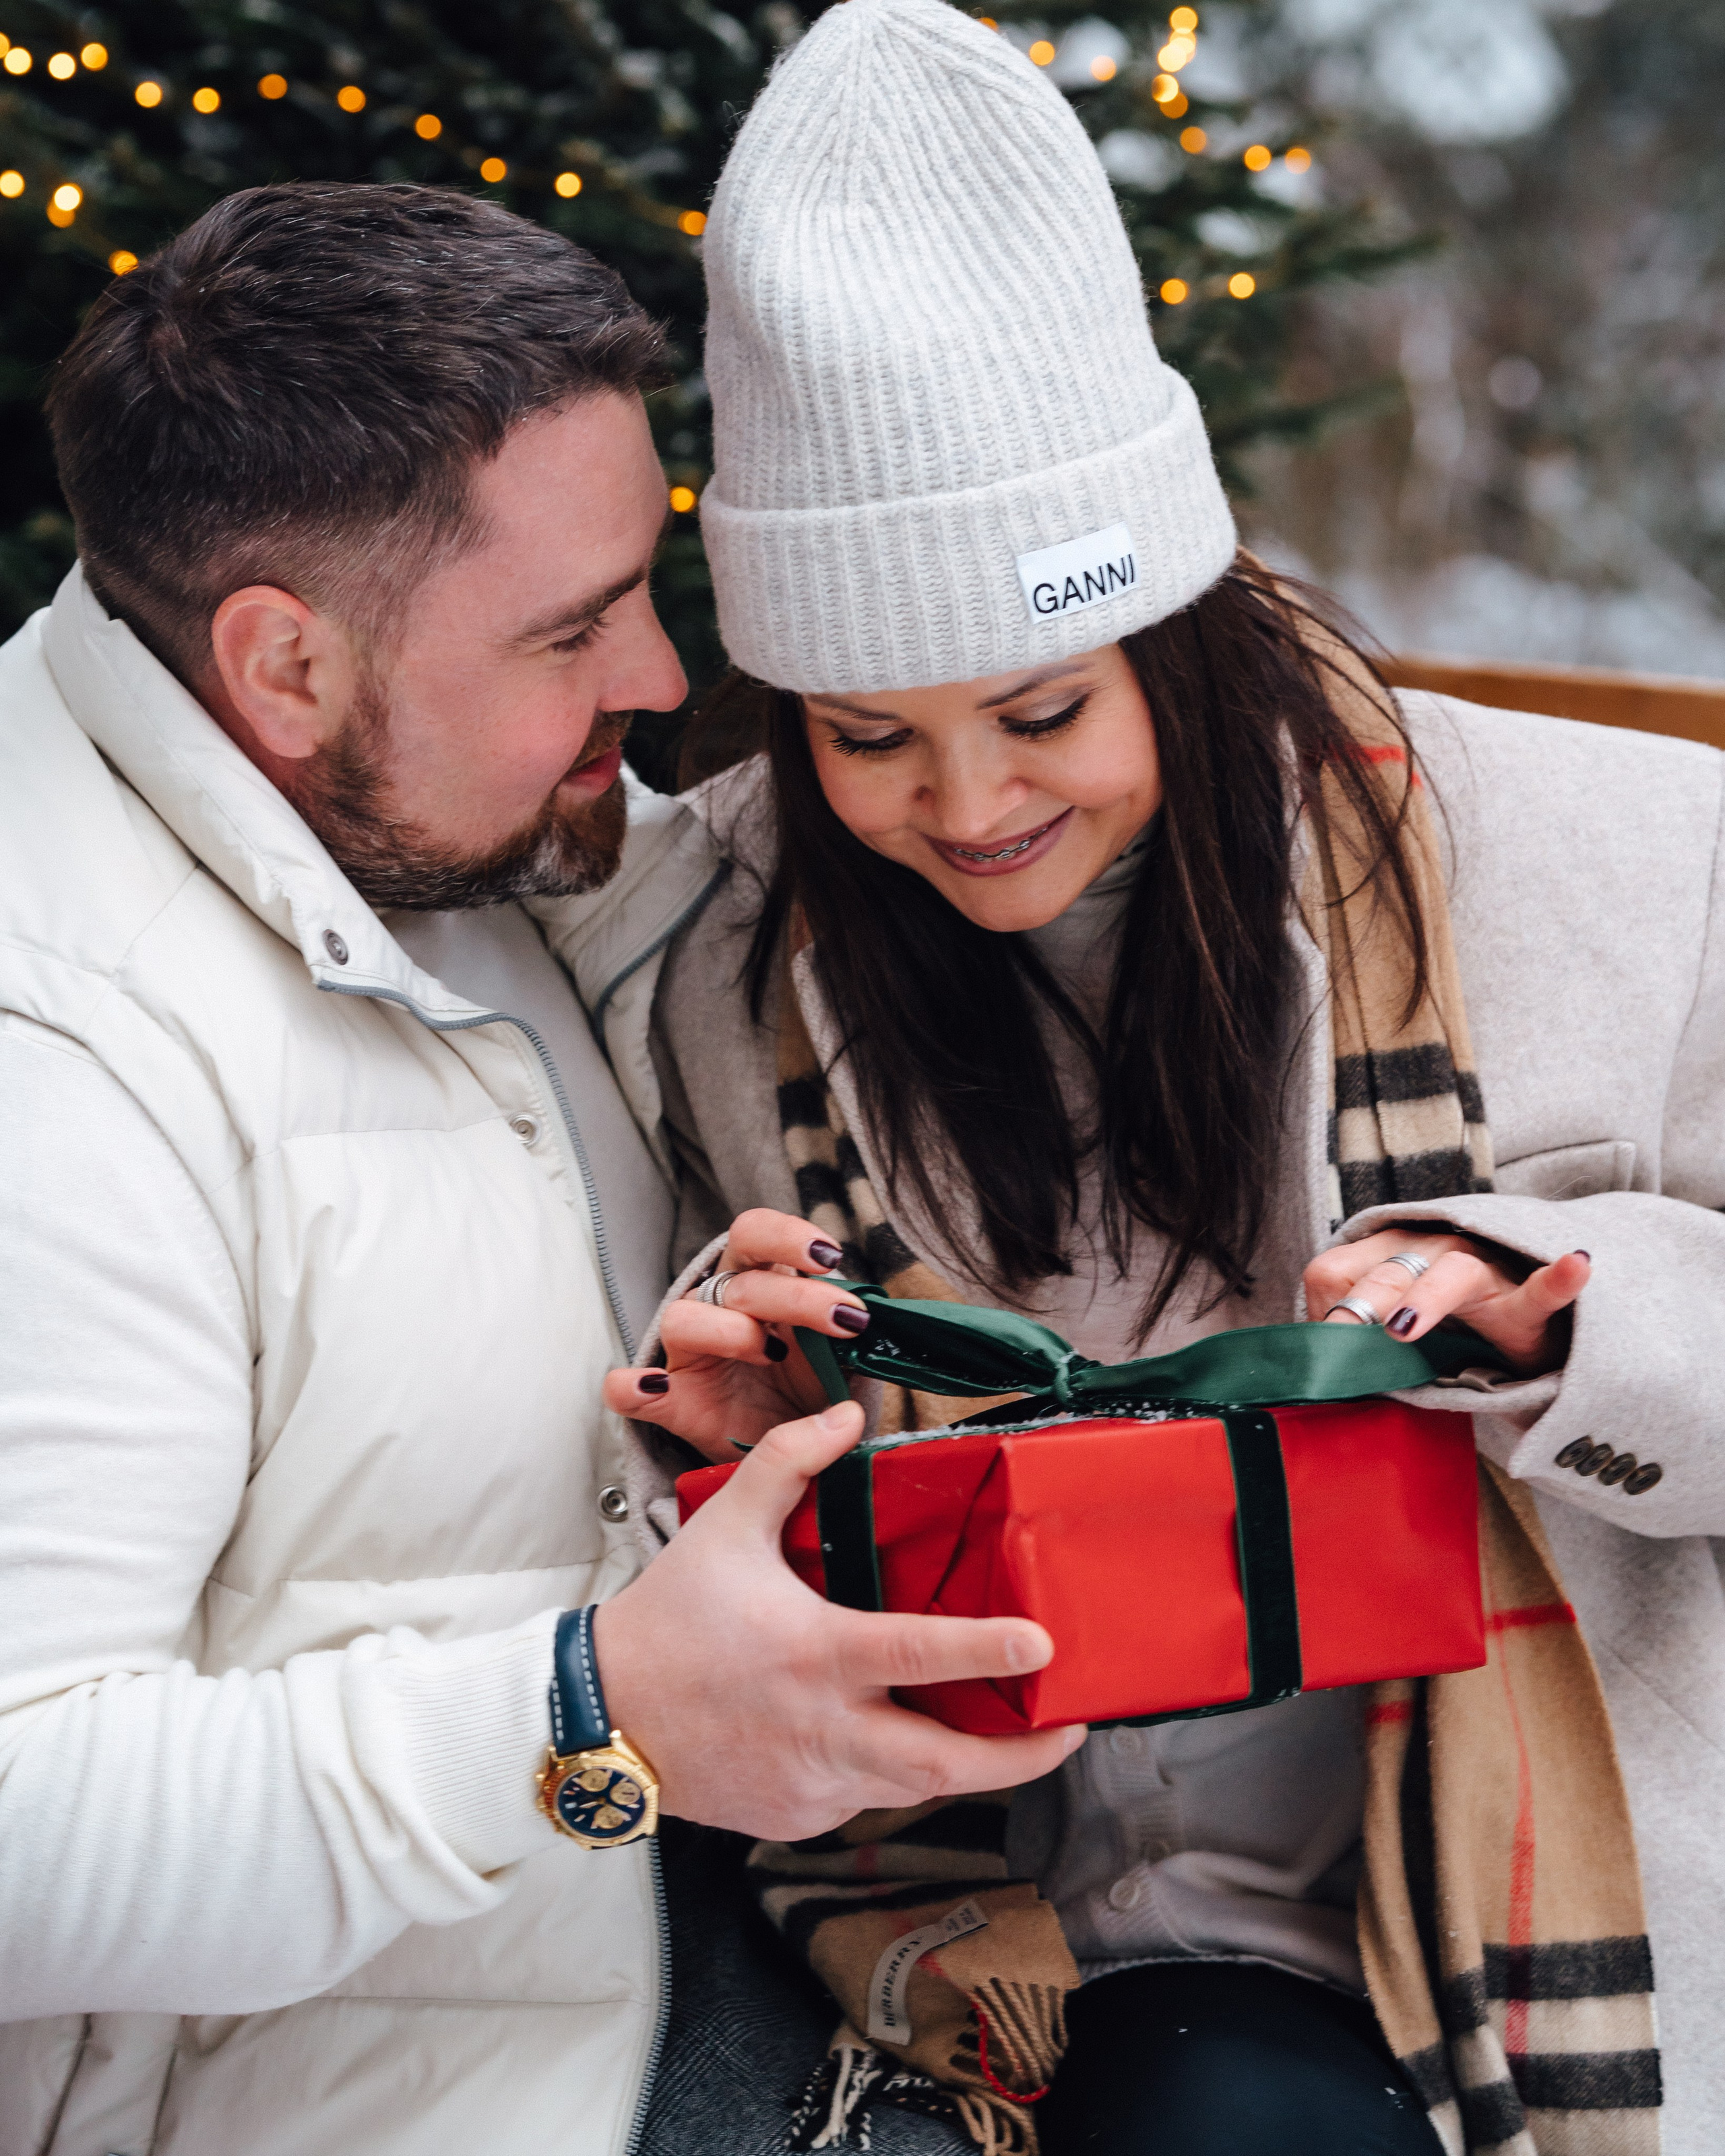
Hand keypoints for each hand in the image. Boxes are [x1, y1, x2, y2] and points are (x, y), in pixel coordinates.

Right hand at [591, 1400, 1085, 1838]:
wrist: (600, 1716)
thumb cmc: (666, 1621)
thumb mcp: (725, 1526)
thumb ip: (789, 1461)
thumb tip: (847, 1414)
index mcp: (813, 1654)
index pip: (917, 1655)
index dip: (986, 1652)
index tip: (1044, 1648)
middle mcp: (821, 1729)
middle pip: (942, 1764)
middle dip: (1020, 1759)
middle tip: (1069, 1732)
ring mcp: (811, 1783)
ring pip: (909, 1785)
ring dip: (957, 1761)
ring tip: (1000, 1730)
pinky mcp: (796, 1817)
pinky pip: (862, 1798)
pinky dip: (885, 1772)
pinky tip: (880, 1736)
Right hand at [603, 1208, 873, 1460]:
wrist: (785, 1450)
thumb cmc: (809, 1388)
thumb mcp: (839, 1357)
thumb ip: (851, 1336)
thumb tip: (886, 1327)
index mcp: (760, 1282)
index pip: (757, 1234)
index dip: (788, 1237)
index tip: (830, 1257)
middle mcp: (719, 1308)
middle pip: (736, 1279)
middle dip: (794, 1295)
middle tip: (844, 1319)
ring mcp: (688, 1355)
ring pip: (683, 1318)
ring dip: (730, 1332)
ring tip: (769, 1356)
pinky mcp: (668, 1402)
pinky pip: (624, 1390)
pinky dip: (631, 1386)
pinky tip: (654, 1389)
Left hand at [1303, 1229, 1590, 1376]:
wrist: (1514, 1333)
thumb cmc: (1438, 1330)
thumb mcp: (1383, 1332)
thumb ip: (1346, 1341)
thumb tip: (1309, 1370)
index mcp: (1385, 1256)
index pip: (1337, 1270)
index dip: (1324, 1308)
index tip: (1322, 1349)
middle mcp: (1429, 1251)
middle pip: (1387, 1270)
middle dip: (1364, 1302)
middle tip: (1346, 1338)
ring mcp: (1482, 1270)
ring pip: (1450, 1272)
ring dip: (1425, 1297)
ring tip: (1404, 1329)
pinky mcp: (1526, 1302)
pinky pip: (1541, 1290)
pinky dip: (1558, 1280)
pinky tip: (1575, 1265)